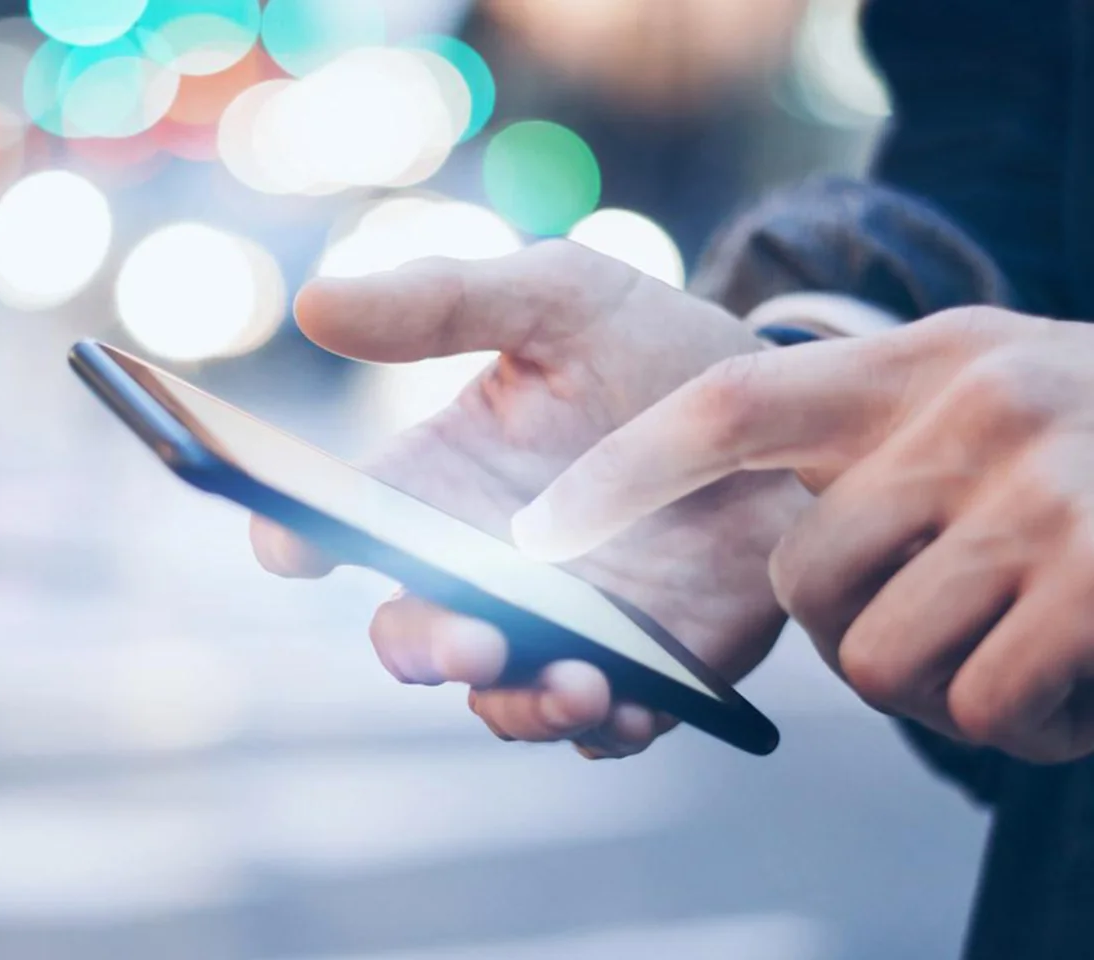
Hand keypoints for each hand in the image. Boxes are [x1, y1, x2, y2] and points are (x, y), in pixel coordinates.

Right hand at [252, 241, 808, 755]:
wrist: (792, 411)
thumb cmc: (652, 349)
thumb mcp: (558, 299)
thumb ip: (442, 302)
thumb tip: (313, 304)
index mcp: (433, 481)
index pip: (329, 521)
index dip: (291, 534)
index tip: (294, 541)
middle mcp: (476, 568)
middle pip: (406, 635)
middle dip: (423, 649)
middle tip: (471, 639)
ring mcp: (555, 627)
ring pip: (498, 698)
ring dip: (520, 703)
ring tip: (577, 680)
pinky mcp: (641, 673)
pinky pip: (602, 726)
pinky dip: (607, 726)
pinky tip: (632, 702)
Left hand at [518, 307, 1093, 762]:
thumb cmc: (1093, 452)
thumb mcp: (978, 402)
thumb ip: (865, 440)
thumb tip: (729, 560)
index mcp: (921, 361)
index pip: (730, 405)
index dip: (625, 474)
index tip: (535, 534)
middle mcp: (980, 406)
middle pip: (809, 587)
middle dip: (862, 640)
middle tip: (949, 625)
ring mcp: (1050, 491)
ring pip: (887, 666)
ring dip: (948, 693)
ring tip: (1028, 645)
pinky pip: (989, 708)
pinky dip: (1027, 726)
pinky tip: (1084, 680)